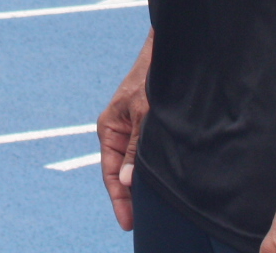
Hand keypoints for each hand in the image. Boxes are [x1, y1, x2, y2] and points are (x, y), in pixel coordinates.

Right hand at [98, 36, 152, 230]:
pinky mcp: (147, 126)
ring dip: (143, 183)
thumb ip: (136, 149)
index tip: (128, 223)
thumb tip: (129, 182)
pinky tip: (161, 183)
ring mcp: (133, 130)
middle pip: (123, 173)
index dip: (119, 200)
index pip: (111, 173)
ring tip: (153, 209)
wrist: (166, 53)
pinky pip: (146, 155)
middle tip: (142, 222)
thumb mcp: (144, 115)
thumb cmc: (151, 78)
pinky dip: (151, 170)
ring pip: (136, 165)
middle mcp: (119, 132)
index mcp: (109, 129)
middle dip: (131, 196)